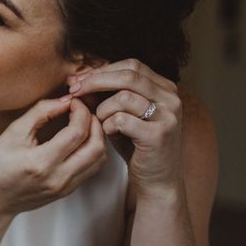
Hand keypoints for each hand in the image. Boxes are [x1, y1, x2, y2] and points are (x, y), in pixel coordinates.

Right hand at [0, 97, 107, 214]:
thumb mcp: (13, 132)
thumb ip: (41, 112)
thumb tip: (66, 100)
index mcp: (41, 162)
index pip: (77, 132)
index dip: (81, 112)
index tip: (74, 102)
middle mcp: (58, 177)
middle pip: (96, 146)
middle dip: (95, 123)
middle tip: (83, 111)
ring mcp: (65, 187)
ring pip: (99, 159)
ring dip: (98, 137)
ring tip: (84, 124)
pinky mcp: (68, 190)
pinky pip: (92, 168)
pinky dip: (92, 150)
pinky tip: (80, 139)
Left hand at [67, 59, 182, 197]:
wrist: (156, 180)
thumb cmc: (135, 145)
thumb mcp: (120, 114)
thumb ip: (105, 96)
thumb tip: (76, 79)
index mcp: (164, 88)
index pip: (131, 65)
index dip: (102, 70)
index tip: (78, 80)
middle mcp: (171, 98)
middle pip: (128, 75)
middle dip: (96, 81)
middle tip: (74, 91)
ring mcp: (168, 116)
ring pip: (124, 97)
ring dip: (102, 109)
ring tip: (100, 122)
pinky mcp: (159, 135)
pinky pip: (122, 120)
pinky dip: (108, 126)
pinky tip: (109, 134)